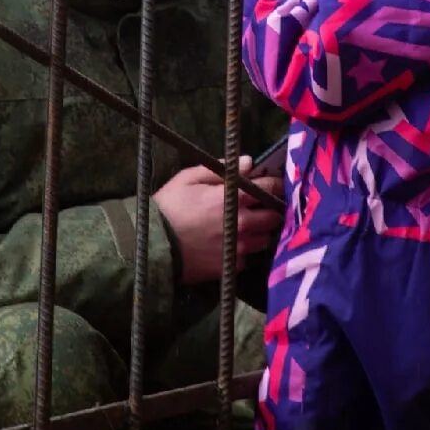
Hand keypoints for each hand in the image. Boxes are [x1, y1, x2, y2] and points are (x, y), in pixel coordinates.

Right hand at [154, 160, 283, 285]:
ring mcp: (238, 248)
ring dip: (260, 232)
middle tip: (265, 207)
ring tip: (250, 228)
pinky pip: (248, 259)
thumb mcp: (188, 179)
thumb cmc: (168, 206)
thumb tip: (248, 162)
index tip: (277, 183)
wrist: (152, 245)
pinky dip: (245, 252)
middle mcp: (242, 224)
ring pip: (264, 240)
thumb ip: (221, 169)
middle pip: (273, 217)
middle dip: (271, 210)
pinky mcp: (230, 267)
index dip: (276, 184)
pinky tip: (233, 246)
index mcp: (233, 198)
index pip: (268, 188)